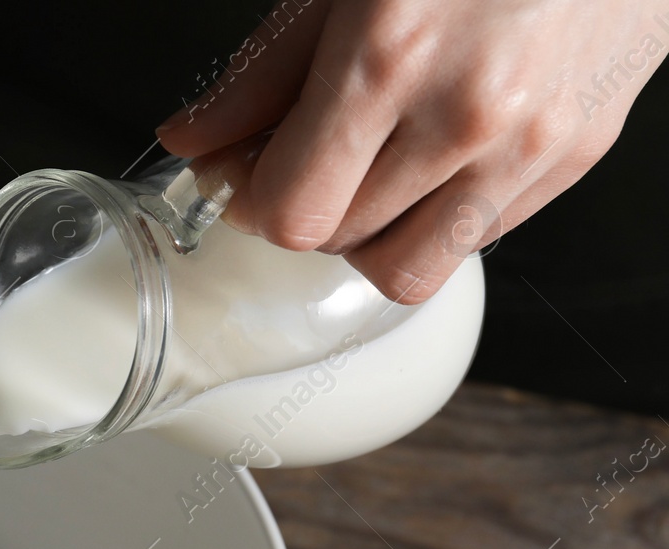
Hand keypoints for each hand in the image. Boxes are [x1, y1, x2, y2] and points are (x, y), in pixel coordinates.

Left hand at [158, 0, 668, 301]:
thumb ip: (261, 75)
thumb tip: (192, 141)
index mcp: (390, 57)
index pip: (292, 209)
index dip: (251, 201)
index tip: (243, 176)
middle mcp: (467, 112)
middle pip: (339, 241)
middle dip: (304, 206)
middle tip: (301, 160)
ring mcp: (531, 142)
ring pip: (408, 270)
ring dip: (366, 236)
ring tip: (365, 172)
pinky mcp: (578, 155)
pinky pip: (474, 240)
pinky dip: (434, 219)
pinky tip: (431, 157)